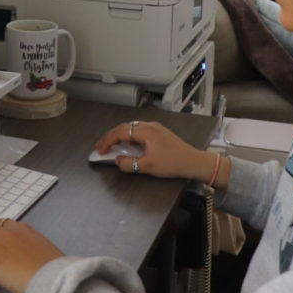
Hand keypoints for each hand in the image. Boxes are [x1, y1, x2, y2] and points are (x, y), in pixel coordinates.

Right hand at [94, 118, 213, 181]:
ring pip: (132, 128)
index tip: (99, 149)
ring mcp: (155, 128)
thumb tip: (117, 161)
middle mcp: (149, 125)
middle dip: (110, 137)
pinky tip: (128, 145)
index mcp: (145, 131)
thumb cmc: (172, 163)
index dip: (107, 141)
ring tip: (112, 145)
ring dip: (120, 136)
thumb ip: (128, 164)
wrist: (194, 162)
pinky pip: (139, 131)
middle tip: (101, 146)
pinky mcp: (160, 133)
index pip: (120, 132)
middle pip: (124, 127)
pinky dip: (129, 137)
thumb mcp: (147, 166)